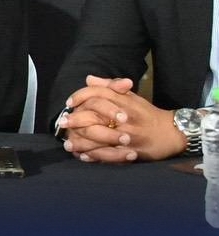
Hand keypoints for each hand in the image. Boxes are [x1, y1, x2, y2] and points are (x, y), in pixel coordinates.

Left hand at [57, 75, 184, 162]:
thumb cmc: (147, 114)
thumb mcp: (131, 97)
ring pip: (98, 137)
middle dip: (75, 120)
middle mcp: (125, 117)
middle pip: (94, 116)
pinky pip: (109, 155)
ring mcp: (128, 135)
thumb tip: (89, 79)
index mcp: (124, 101)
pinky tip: (83, 156)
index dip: (80, 97)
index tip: (69, 103)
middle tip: (63, 124)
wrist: (172, 132)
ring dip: (80, 141)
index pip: (98, 94)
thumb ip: (110, 87)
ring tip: (68, 144)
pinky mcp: (132, 151)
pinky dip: (94, 156)